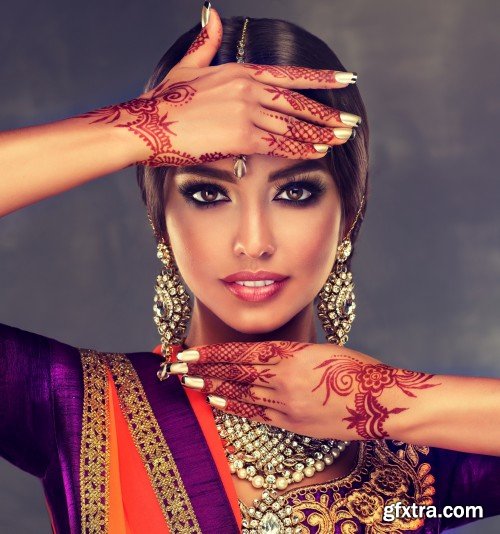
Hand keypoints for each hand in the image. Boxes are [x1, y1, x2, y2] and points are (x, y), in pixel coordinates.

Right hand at [77, 7, 360, 166]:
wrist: (147, 124)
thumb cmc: (165, 100)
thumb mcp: (188, 65)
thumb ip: (206, 42)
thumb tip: (212, 14)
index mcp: (241, 72)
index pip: (289, 75)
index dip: (320, 79)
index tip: (345, 81)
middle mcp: (248, 89)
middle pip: (297, 102)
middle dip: (327, 114)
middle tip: (350, 122)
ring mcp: (246, 112)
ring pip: (292, 125)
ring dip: (320, 134)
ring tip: (342, 139)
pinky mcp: (240, 137)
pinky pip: (278, 144)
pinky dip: (300, 149)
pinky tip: (317, 152)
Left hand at [172, 341, 440, 440]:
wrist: (380, 401)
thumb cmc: (355, 368)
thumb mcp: (318, 349)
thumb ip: (288, 353)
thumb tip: (267, 356)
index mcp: (289, 354)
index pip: (239, 353)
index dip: (211, 353)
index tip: (188, 352)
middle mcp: (281, 378)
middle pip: (233, 373)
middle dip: (201, 369)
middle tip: (176, 367)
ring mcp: (285, 403)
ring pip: (240, 393)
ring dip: (211, 387)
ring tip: (188, 383)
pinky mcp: (292, 423)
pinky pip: (256, 413)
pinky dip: (234, 406)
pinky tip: (217, 402)